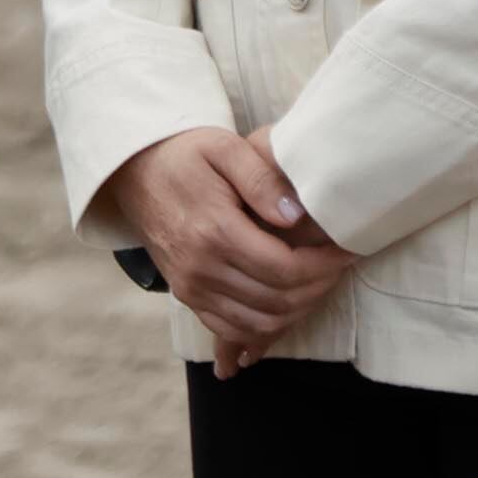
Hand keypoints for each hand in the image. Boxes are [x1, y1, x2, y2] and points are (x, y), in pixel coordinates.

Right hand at [95, 127, 357, 373]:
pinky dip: (262, 330)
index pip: (285, 269)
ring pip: (259, 323)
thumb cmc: (184, 154)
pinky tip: (283, 312)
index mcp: (215, 231)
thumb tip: (295, 218)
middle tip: (336, 267)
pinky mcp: (185, 294)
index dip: (324, 266)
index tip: (345, 252)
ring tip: (315, 283)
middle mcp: (201, 267)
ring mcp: (190, 286)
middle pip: (278, 301)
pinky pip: (230, 329)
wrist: (132, 169)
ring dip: (296, 311)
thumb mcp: (224, 147)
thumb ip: (262, 179)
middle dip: (318, 288)